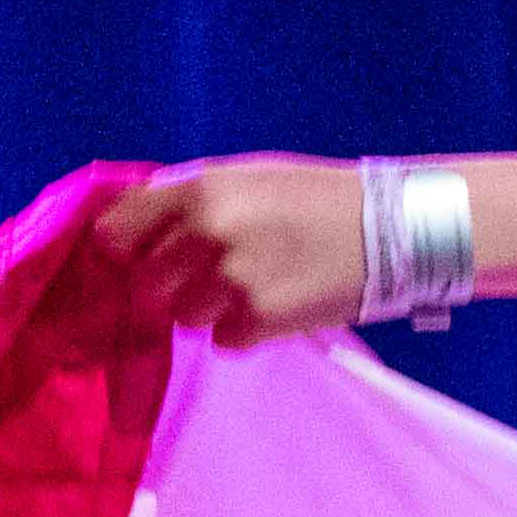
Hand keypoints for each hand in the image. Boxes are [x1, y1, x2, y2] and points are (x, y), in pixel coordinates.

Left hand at [87, 160, 370, 341]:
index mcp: (202, 190)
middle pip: (146, 283)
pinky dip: (244, 331)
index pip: (117, 231)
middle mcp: (208, 233)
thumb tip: (125, 217)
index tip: (141, 255)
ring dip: (209, 310)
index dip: (126, 248)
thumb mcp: (249, 176)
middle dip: (173, 284)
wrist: (398, 228)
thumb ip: (188, 197)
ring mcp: (231, 280)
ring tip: (256, 285)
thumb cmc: (318, 198)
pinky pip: (223, 340)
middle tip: (216, 274)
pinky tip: (278, 304)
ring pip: (181, 317)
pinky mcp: (258, 320)